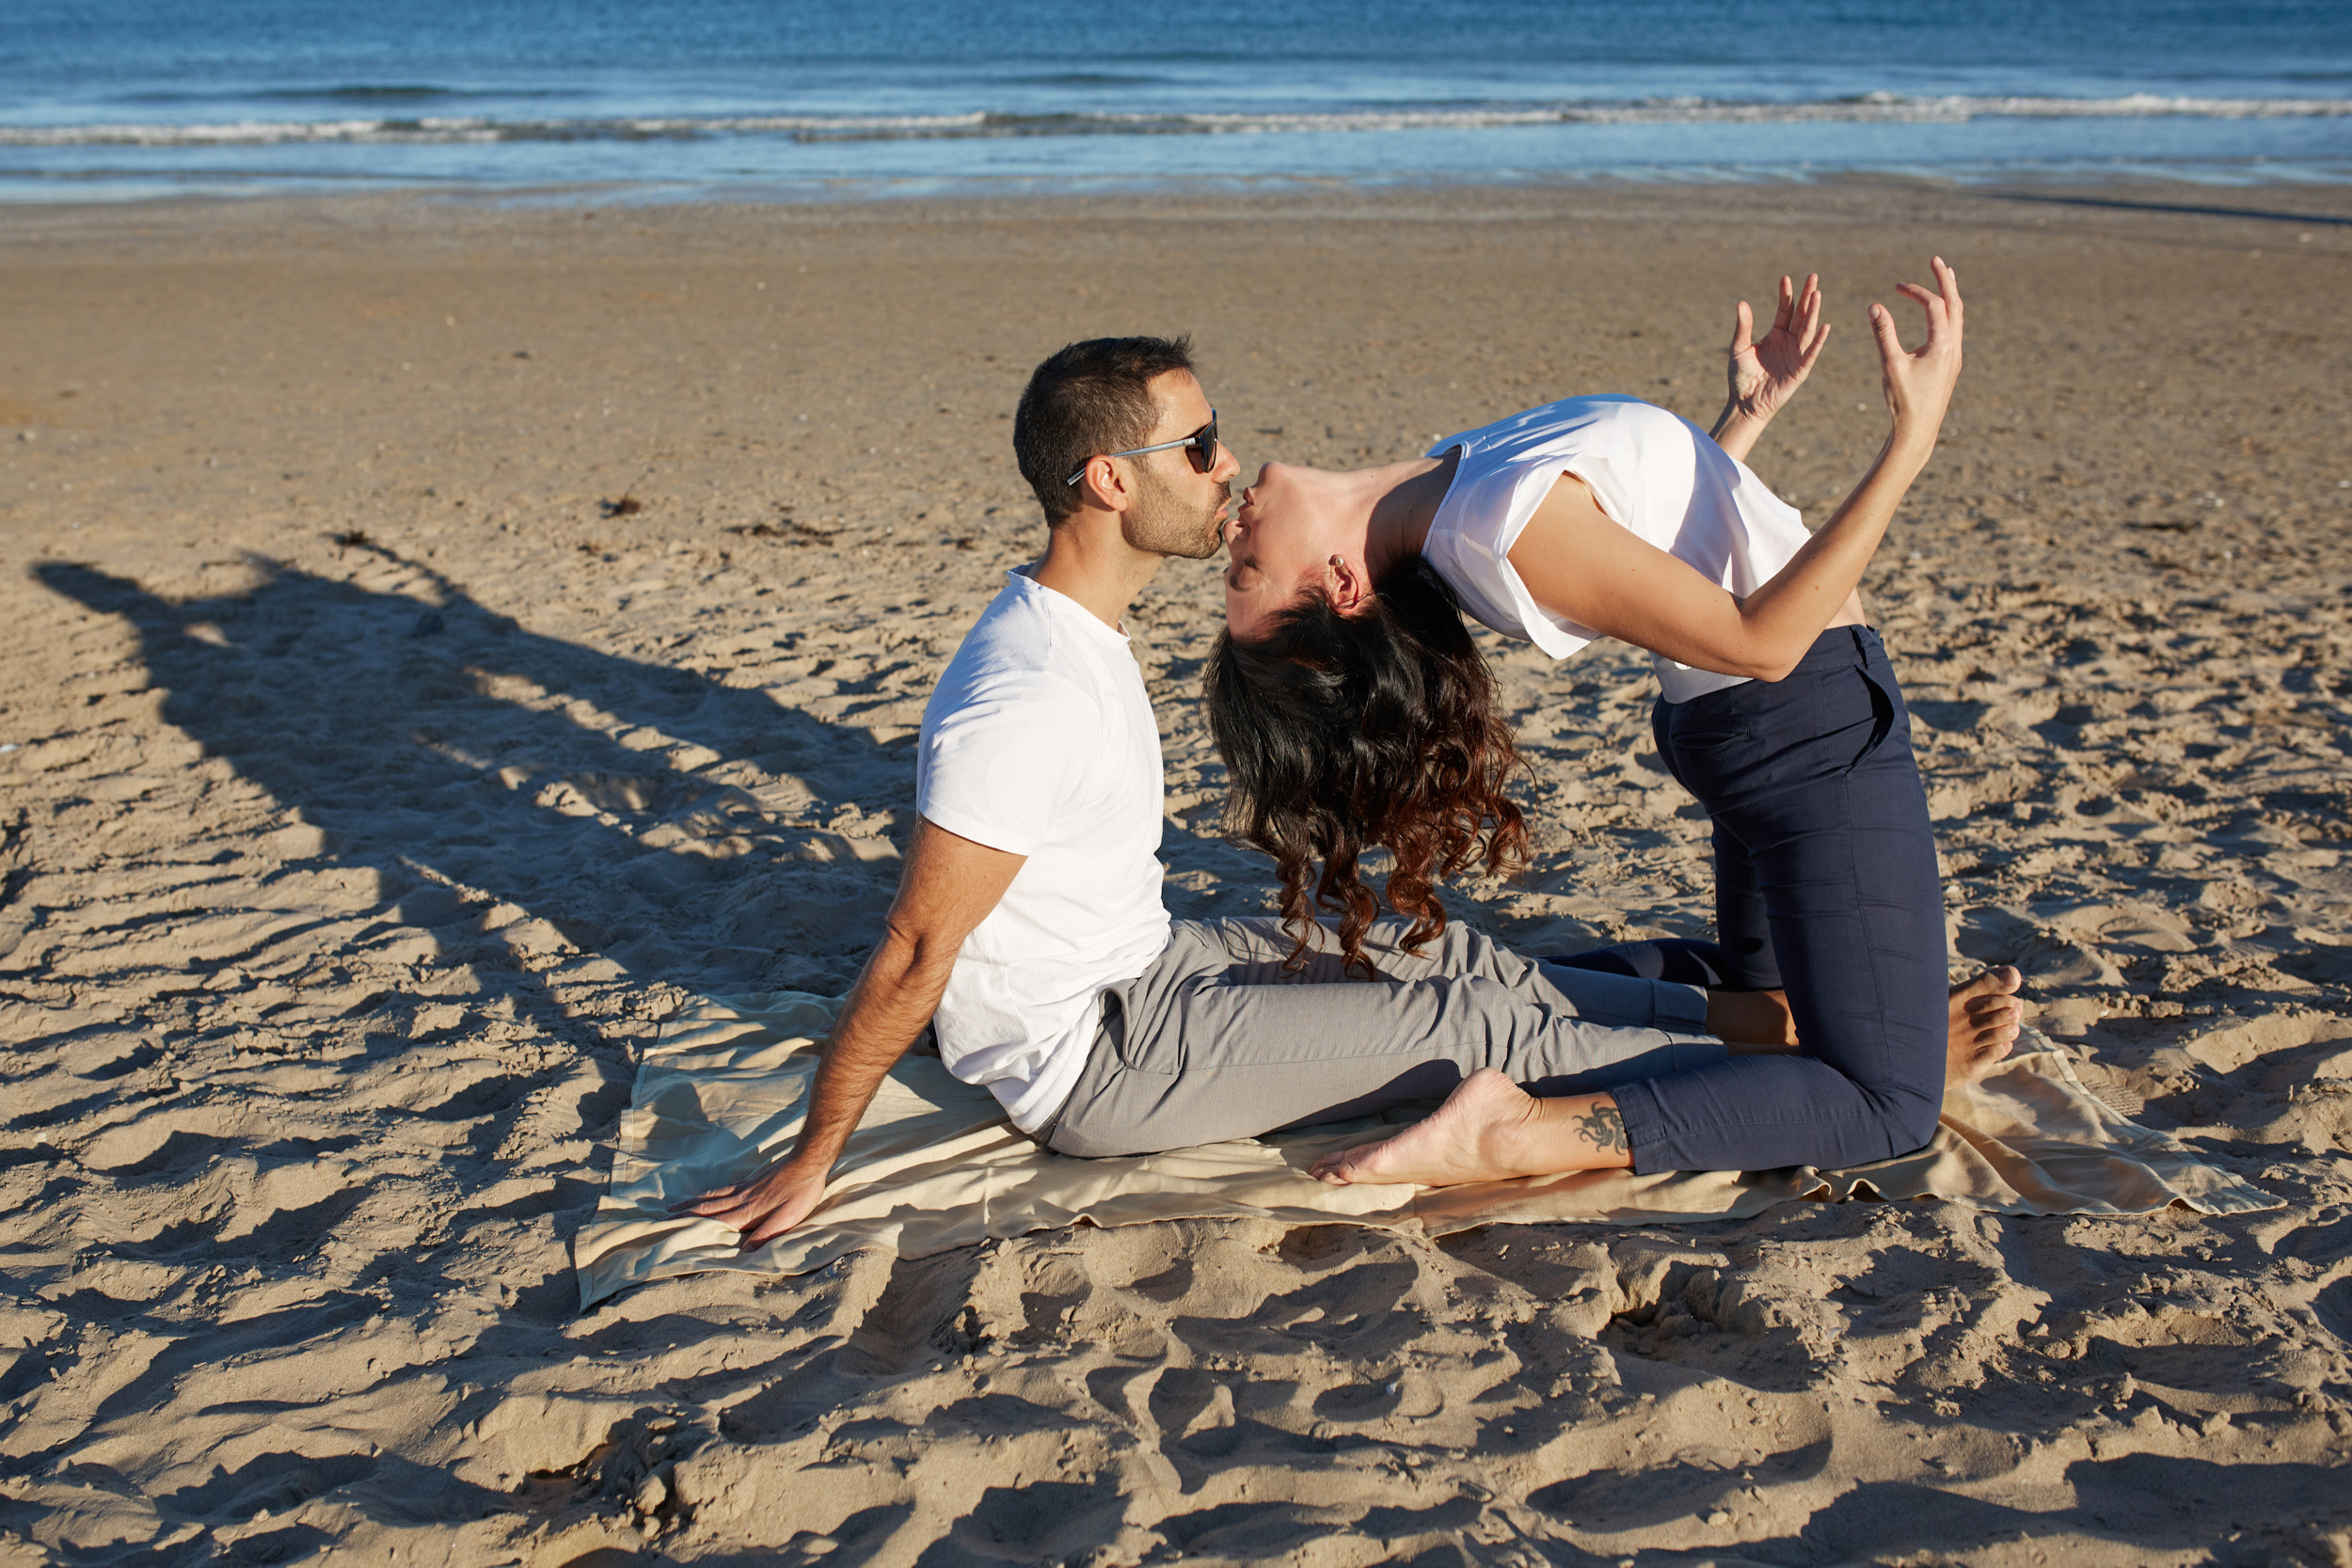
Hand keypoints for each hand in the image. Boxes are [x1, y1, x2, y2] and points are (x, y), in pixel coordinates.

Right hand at [667, 1150, 832, 1248]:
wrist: (808, 1161)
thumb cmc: (800, 1192)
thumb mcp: (788, 1219)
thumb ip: (766, 1235)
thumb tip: (745, 1253)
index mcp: (747, 1212)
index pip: (713, 1221)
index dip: (691, 1226)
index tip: (670, 1229)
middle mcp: (740, 1199)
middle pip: (706, 1207)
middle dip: (683, 1214)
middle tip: (662, 1218)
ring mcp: (744, 1188)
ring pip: (712, 1196)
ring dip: (691, 1202)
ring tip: (674, 1206)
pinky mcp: (751, 1181)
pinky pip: (723, 1188)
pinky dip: (708, 1193)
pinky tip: (706, 1194)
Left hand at [1725, 273, 1828, 426]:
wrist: (1744, 404)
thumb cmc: (1741, 377)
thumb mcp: (1738, 348)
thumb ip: (1743, 327)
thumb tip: (1741, 303)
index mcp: (1775, 334)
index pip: (1784, 310)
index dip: (1786, 294)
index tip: (1786, 278)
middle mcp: (1789, 342)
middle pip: (1801, 315)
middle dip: (1807, 296)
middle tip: (1813, 276)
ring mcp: (1796, 355)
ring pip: (1807, 329)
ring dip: (1813, 312)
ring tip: (1817, 294)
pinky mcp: (1800, 370)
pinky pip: (1811, 353)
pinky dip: (1819, 341)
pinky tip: (1825, 326)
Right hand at [1871, 256, 1963, 449]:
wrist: (1918, 430)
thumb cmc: (1904, 400)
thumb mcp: (1890, 364)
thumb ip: (1883, 333)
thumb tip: (1875, 305)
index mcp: (1942, 344)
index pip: (1933, 305)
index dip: (1916, 291)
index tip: (1895, 287)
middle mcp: (1954, 347)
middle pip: (1955, 304)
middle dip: (1945, 281)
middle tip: (1937, 260)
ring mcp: (1954, 356)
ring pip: (1957, 317)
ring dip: (1950, 295)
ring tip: (1946, 278)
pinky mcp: (1950, 365)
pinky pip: (1953, 330)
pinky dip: (1947, 314)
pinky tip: (1939, 315)